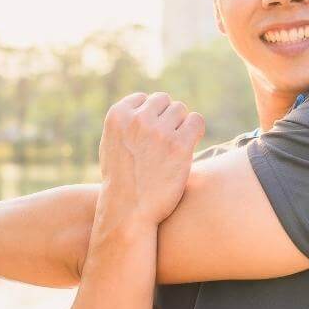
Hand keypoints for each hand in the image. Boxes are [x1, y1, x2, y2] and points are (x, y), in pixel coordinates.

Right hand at [97, 91, 204, 226]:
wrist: (129, 210)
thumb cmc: (121, 181)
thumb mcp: (111, 144)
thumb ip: (126, 123)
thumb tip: (146, 103)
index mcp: (117, 115)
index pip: (143, 98)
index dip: (150, 115)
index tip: (151, 134)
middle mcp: (137, 119)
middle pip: (163, 101)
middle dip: (166, 117)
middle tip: (165, 141)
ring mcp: (158, 131)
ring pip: (180, 109)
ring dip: (180, 125)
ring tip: (174, 147)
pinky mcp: (179, 145)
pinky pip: (196, 120)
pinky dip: (196, 129)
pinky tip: (191, 143)